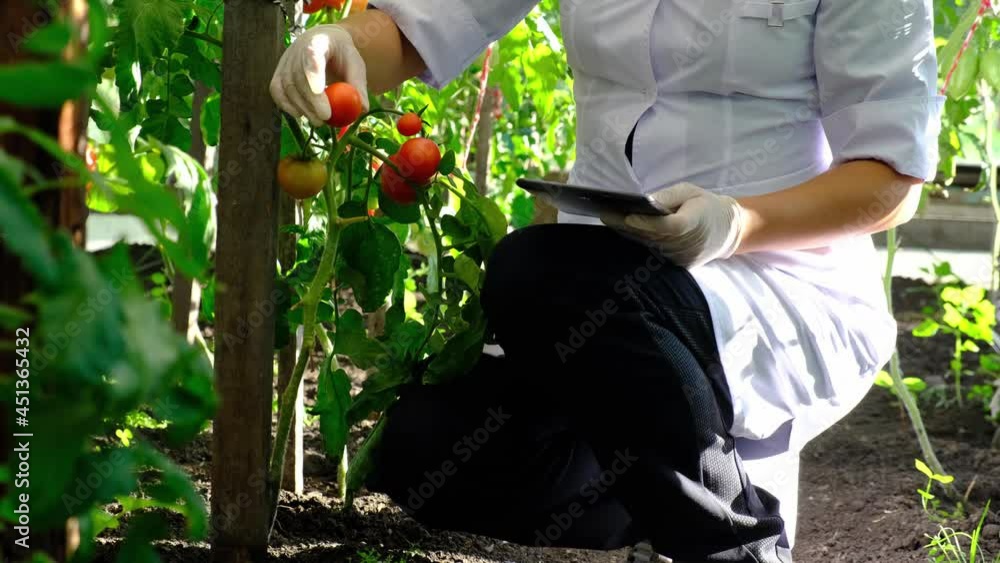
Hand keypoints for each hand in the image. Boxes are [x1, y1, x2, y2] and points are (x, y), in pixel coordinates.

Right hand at [270, 25, 369, 125]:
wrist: (323, 42)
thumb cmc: (341, 55)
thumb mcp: (355, 64)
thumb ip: (358, 85)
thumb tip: (362, 108)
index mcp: (319, 42)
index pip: (313, 56)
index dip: (315, 76)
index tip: (322, 94)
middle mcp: (297, 50)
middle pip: (300, 77)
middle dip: (311, 101)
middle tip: (325, 118)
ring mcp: (285, 61)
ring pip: (288, 87)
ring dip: (302, 107)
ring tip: (319, 121)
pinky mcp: (278, 73)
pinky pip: (277, 91)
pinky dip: (287, 106)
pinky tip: (301, 115)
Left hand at [601, 182, 745, 267]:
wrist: (728, 231)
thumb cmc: (706, 205)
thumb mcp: (690, 191)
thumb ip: (668, 196)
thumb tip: (644, 202)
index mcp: (694, 222)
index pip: (668, 226)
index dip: (647, 223)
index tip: (627, 216)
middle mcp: (687, 244)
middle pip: (652, 236)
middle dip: (627, 225)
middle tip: (603, 213)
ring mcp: (682, 257)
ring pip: (650, 245)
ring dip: (629, 233)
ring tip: (608, 218)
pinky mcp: (678, 265)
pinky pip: (654, 252)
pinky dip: (639, 240)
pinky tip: (622, 229)